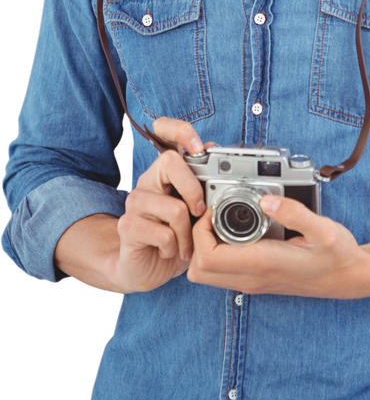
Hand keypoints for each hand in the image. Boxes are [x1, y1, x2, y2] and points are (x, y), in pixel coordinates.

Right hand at [113, 117, 215, 292]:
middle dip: (194, 190)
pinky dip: (175, 247)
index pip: (165, 132)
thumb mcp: (197, 210)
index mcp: (166, 172)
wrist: (148, 268)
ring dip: (187, 233)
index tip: (198, 146)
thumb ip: (204, 182)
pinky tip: (169, 251)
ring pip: (174, 208)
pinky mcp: (127, 226)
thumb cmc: (176, 237)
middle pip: (170, 162)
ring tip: (185, 244)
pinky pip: (164, 233)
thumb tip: (212, 147)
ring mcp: (135, 202)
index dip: (180, 131)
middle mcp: (148, 181)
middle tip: (200, 212)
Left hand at [187, 194, 369, 298]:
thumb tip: (267, 199)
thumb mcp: (323, 229)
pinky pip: (222, 271)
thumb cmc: (338, 256)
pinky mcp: (256, 280)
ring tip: (222, 221)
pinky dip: (217, 253)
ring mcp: (253, 282)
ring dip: (205, 247)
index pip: (208, 258)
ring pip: (207, 274)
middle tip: (213, 215)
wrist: (349, 278)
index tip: (215, 209)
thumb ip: (295, 213)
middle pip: (198, 271)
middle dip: (196, 240)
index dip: (202, 231)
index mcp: (263, 264)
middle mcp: (253, 278)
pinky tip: (235, 232)